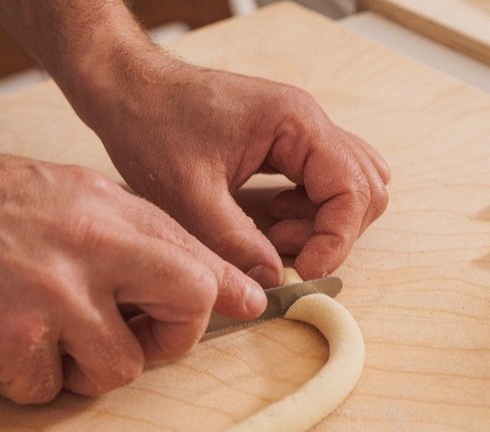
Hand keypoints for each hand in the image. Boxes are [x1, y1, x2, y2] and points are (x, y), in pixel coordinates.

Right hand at [0, 150, 265, 403]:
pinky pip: (49, 391)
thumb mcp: (54, 190)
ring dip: (89, 370)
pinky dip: (29, 381)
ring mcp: (54, 299)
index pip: (194, 256)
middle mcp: (90, 250)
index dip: (224, 290)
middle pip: (187, 307)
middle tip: (141, 341)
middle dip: (174, 339)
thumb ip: (115, 228)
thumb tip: (168, 267)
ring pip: (120, 369)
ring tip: (47, 343)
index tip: (244, 307)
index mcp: (103, 209)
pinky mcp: (13, 345)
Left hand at [82, 60, 390, 281]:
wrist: (126, 92)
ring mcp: (298, 133)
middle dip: (331, 233)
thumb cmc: (152, 125)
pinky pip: (319, 183)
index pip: (352, 188)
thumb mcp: (188, 195)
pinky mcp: (283, 146)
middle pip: (362, 188)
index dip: (335, 239)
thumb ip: (234, 241)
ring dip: (320, 224)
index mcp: (295, 123)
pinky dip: (305, 212)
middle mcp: (307, 123)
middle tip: (281, 254)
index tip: (303, 271)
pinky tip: (266, 224)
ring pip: (347, 186)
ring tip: (269, 238)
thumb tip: (271, 281)